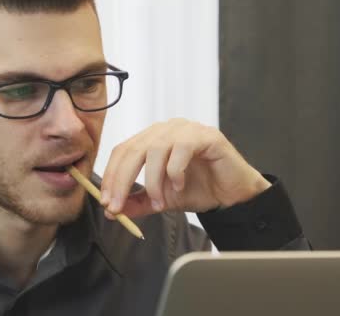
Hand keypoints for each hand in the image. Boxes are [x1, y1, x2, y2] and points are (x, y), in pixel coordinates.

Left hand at [100, 118, 270, 218]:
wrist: (232, 195)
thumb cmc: (200, 189)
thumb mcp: (161, 199)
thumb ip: (138, 201)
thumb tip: (112, 210)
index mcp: (153, 139)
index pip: (123, 151)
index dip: (111, 177)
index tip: (108, 203)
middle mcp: (167, 129)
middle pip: (133, 149)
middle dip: (122, 181)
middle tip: (118, 206)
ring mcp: (187, 129)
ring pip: (155, 150)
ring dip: (152, 181)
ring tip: (159, 202)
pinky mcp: (206, 136)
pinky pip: (181, 149)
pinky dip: (175, 172)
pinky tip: (180, 186)